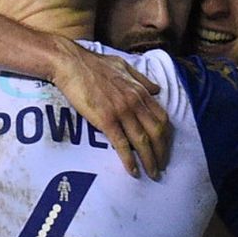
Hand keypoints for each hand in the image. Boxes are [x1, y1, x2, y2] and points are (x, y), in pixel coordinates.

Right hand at [51, 40, 170, 179]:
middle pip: (156, 132)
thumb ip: (141, 78)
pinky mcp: (105, 119)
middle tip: (162, 167)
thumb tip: (156, 89)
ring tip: (152, 174)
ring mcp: (121, 111)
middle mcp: (135, 102)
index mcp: (139, 91)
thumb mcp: (123, 65)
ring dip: (150, 160)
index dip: (166, 136)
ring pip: (142, 141)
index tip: (165, 148)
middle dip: (162, 153)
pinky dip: (129, 160)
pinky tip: (133, 171)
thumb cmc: (93, 63)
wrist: (71, 63)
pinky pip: (121, 144)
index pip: (162, 118)